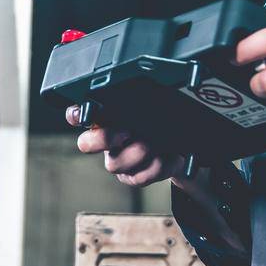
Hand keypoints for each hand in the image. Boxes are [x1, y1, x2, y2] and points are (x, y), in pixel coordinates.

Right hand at [66, 105, 187, 186]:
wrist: (190, 139)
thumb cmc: (168, 114)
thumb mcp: (156, 98)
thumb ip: (140, 93)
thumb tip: (137, 88)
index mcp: (107, 115)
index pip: (79, 114)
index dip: (75, 115)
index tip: (82, 114)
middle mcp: (107, 139)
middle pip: (86, 144)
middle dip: (104, 138)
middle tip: (127, 132)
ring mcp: (118, 160)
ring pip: (114, 164)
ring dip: (139, 153)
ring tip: (158, 144)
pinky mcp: (133, 177)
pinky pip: (138, 177)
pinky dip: (160, 167)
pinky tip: (173, 157)